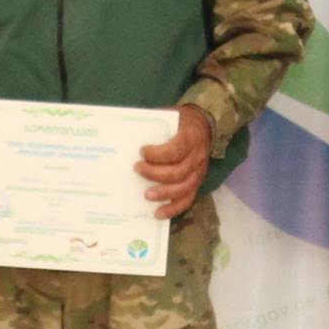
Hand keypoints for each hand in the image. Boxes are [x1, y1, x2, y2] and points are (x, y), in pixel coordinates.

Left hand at [137, 105, 213, 219]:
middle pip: (177, 172)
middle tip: (137, 169)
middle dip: (154, 174)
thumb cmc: (180, 121)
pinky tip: (157, 213)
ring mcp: (199, 172)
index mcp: (191, 137)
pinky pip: (187, 199)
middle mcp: (198, 156)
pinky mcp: (196, 183)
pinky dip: (173, 208)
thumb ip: (153, 125)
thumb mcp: (169, 115)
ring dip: (163, 193)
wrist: (203, 125)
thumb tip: (126, 137)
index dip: (158, 155)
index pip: (176, 150)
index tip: (142, 152)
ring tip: (145, 195)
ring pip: (183, 188)